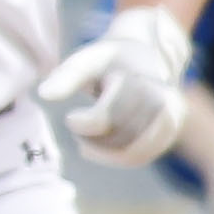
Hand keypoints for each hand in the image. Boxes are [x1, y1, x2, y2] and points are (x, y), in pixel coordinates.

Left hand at [36, 6, 191, 167]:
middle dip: (92, 138)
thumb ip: (67, 76)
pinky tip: (100, 148)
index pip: (108, 117)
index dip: (83, 125)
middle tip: (78, 127)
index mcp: (139, 80)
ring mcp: (170, 117)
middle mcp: (162, 99)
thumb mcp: (87, 60)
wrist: (148, 56)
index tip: (70, 118)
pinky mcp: (168, 132)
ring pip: (133, 152)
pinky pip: (140, 157)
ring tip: (87, 141)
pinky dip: (116, 157)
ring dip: (103, 152)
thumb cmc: (111, 60)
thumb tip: (43, 94)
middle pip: (120, 137)